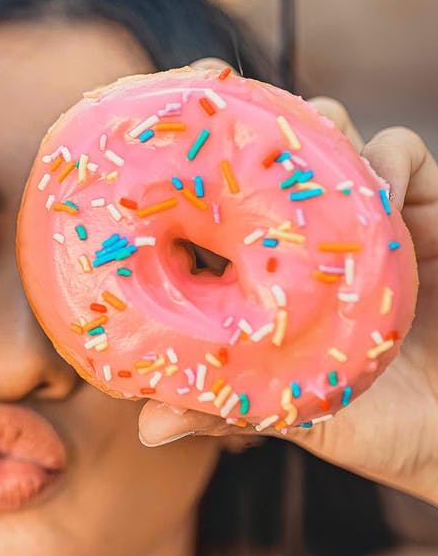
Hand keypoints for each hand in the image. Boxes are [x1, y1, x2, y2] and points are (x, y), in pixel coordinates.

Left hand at [137, 78, 437, 508]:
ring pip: (331, 131)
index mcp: (265, 265)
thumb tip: (147, 427)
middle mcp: (310, 228)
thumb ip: (225, 410)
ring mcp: (367, 212)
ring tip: (308, 174)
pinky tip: (380, 198)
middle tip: (230, 141)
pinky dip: (388, 159)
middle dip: (248, 129)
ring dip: (315, 133)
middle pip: (270, 146)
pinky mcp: (428, 205)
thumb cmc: (375, 423)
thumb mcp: (293, 412)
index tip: (156, 166)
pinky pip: (404, 152)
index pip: (214, 199)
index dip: (186, 172)